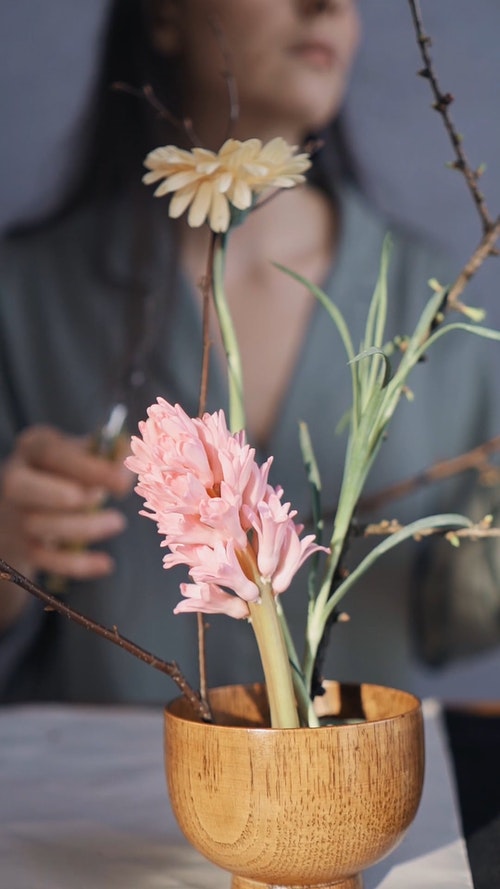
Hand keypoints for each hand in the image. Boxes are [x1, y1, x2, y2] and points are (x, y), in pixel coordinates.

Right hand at [0, 425, 132, 585]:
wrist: (40, 502)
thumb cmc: (74, 469)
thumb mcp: (89, 452)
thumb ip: (112, 453)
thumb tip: (132, 466)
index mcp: (34, 447)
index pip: (50, 453)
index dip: (87, 468)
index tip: (121, 482)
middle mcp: (16, 478)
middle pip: (22, 487)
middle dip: (61, 495)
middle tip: (99, 498)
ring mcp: (16, 514)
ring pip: (37, 525)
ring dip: (82, 527)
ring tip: (116, 522)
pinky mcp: (25, 545)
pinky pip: (45, 559)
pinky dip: (77, 564)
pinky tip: (105, 564)